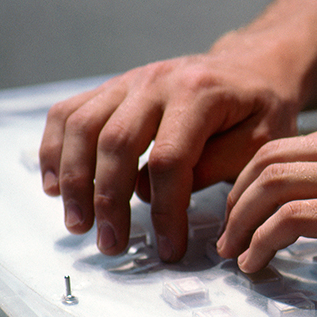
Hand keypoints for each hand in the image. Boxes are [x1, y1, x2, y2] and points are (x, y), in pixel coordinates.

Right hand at [39, 31, 299, 261]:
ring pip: (82, 127)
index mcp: (199, 93)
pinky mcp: (113, 88)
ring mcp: (129, 81)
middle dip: (109, 202)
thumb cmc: (261, 107)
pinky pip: (68, 113)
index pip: (170, 160)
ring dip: (74, 181)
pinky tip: (55, 185)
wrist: (252, 67)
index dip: (166, 211)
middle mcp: (156, 81)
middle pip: (116, 143)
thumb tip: (159, 195)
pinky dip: (53, 149)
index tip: (169, 249)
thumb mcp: (263, 139)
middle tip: (112, 245)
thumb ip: (220, 166)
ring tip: (79, 225)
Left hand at [217, 111, 316, 274]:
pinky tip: (257, 260)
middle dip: (236, 195)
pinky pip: (293, 219)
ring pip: (272, 184)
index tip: (243, 203)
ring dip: (241, 220)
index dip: (255, 175)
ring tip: (234, 249)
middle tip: (228, 228)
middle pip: (269, 158)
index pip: (290, 144)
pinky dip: (263, 240)